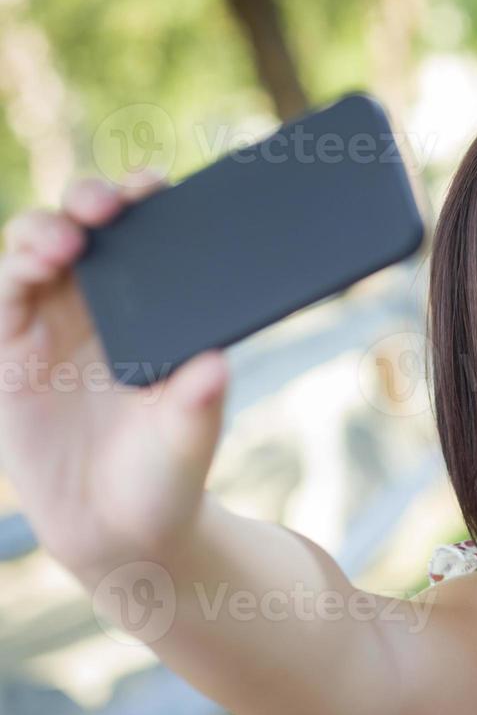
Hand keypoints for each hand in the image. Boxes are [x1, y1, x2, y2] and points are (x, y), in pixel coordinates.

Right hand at [0, 175, 228, 573]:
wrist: (119, 530)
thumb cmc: (167, 472)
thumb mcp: (190, 439)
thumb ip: (199, 403)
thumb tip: (217, 365)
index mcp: (154, 309)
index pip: (148, 236)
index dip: (147, 200)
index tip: (158, 184)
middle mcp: (100, 305)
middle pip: (85, 225)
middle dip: (92, 199)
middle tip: (110, 204)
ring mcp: (50, 324)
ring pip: (34, 249)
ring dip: (46, 231)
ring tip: (68, 241)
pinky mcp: (8, 352)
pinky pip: (2, 296)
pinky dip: (11, 273)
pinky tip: (32, 266)